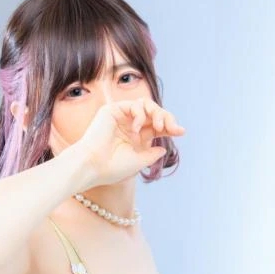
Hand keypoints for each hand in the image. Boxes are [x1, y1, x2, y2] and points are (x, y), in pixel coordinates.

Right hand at [55, 98, 185, 188]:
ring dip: (156, 113)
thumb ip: (151, 154)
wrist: (93, 166)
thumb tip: (164, 148)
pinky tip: (135, 128)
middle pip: (154, 113)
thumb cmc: (112, 168)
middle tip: (172, 128)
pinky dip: (139, 115)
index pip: (156, 127)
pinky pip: (133, 105)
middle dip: (166, 118)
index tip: (181, 132)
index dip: (170, 127)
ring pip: (146, 105)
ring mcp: (121, 117)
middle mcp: (129, 126)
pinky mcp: (112, 111)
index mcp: (135, 138)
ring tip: (157, 126)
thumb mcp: (139, 161)